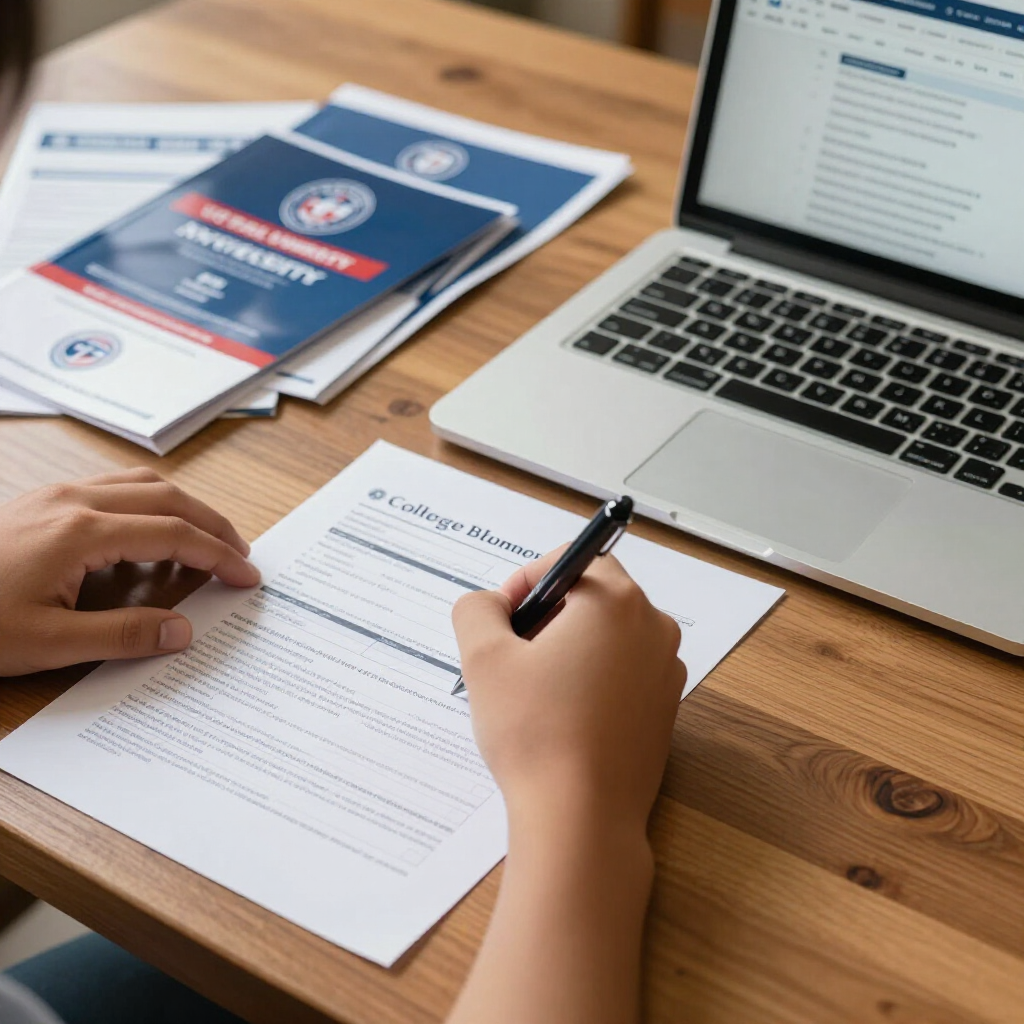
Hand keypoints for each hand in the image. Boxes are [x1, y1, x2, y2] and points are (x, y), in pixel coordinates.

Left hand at [0, 467, 259, 675]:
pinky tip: (150, 530)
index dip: (218, 555)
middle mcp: (75, 501)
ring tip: (206, 539)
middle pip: (168, 497)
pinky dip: (150, 503)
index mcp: (82, 533)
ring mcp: (57, 494)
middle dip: (212, 525)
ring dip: (184, 507)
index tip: (247, 575)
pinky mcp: (44, 499)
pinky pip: (114, 486)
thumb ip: (122, 637)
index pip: (173, 534)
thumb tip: (183, 631)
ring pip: (142, 483)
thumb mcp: (47, 644)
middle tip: (241, 554)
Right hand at [452, 550, 685, 838]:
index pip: (573, 560)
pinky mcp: (664, 710)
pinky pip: (622, 674)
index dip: (528, 580)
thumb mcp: (484, 657)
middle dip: (547, 616)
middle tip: (511, 654)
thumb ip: (477, 608)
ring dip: (567, 650)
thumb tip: (489, 604)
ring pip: (606, 638)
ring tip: (531, 691)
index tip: (503, 617)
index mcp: (616, 601)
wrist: (580, 818)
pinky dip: (590, 681)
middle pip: (592, 597)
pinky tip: (560, 717)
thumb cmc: (535, 733)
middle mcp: (653, 628)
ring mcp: (665, 671)